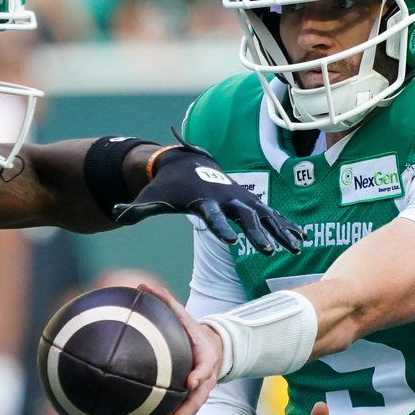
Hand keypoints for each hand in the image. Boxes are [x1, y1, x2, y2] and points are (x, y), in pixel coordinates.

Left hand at [113, 134, 302, 255]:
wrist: (187, 164)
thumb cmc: (167, 188)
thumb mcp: (151, 198)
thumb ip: (135, 209)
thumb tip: (114, 213)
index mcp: (203, 200)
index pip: (212, 216)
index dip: (221, 227)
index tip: (231, 241)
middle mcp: (227, 198)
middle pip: (244, 216)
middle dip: (257, 232)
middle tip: (267, 250)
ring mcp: (241, 199)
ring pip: (265, 216)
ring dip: (280, 232)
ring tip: (296, 249)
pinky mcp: (250, 202)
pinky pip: (272, 215)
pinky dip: (286, 226)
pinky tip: (301, 241)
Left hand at [136, 283, 222, 414]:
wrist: (213, 350)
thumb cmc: (193, 332)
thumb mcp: (183, 315)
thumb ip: (166, 301)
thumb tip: (142, 285)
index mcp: (205, 360)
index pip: (205, 370)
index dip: (200, 376)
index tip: (191, 382)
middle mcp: (203, 382)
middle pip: (195, 402)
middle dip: (181, 414)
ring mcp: (196, 395)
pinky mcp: (187, 402)